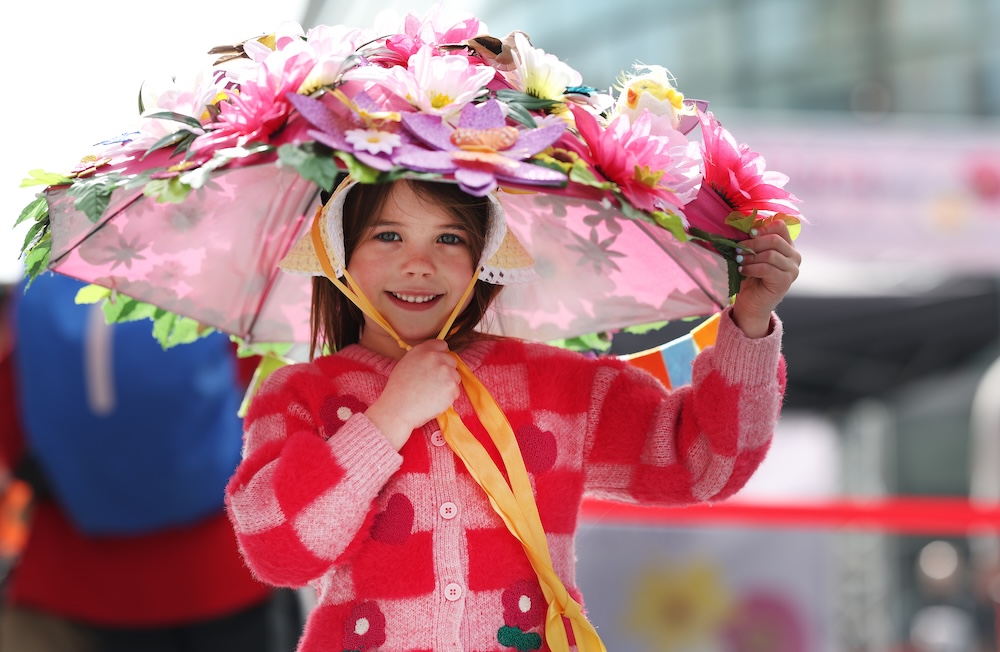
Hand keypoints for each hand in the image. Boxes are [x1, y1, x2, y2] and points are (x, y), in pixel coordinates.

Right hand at [365, 339, 460, 449]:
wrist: (398, 409)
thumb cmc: (398, 390)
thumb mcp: (406, 364)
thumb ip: (422, 357)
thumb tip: (434, 358)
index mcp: (423, 350)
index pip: (442, 345)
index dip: (440, 355)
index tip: (437, 364)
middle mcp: (436, 357)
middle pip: (451, 361)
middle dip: (446, 371)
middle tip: (433, 383)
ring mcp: (446, 372)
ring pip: (455, 377)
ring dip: (448, 385)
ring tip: (432, 394)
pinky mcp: (451, 387)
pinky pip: (455, 391)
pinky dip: (448, 397)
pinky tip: (434, 401)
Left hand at [731, 219, 800, 337]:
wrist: (751, 302)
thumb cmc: (750, 277)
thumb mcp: (751, 255)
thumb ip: (751, 241)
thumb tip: (743, 227)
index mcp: (787, 245)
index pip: (780, 226)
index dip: (763, 228)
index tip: (748, 234)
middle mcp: (794, 256)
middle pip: (774, 239)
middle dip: (752, 244)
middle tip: (738, 250)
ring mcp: (792, 269)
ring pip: (770, 254)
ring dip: (750, 257)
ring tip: (739, 262)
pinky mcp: (785, 281)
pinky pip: (767, 268)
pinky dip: (751, 268)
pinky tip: (742, 271)